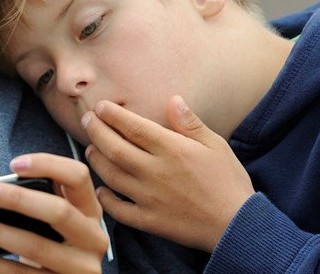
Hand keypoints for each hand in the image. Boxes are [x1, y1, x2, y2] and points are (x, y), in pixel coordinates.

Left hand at [0, 153, 107, 272]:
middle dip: (18, 199)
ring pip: (36, 246)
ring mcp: (82, 268)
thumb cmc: (50, 245)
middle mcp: (93, 238)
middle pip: (59, 211)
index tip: (14, 165)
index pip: (78, 176)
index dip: (48, 165)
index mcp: (90, 210)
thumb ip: (38, 202)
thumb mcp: (55, 222)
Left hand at [82, 96, 254, 251]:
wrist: (238, 224)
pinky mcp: (147, 220)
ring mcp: (148, 197)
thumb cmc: (229, 182)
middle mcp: (154, 171)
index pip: (133, 127)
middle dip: (96, 130)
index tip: (101, 107)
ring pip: (110, 175)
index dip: (112, 115)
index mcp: (172, 150)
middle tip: (86, 120)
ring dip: (96, 159)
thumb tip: (173, 100)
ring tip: (90, 148)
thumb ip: (190, 123)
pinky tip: (101, 189)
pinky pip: (117, 209)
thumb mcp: (215, 145)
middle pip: (114, 148)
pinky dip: (105, 198)